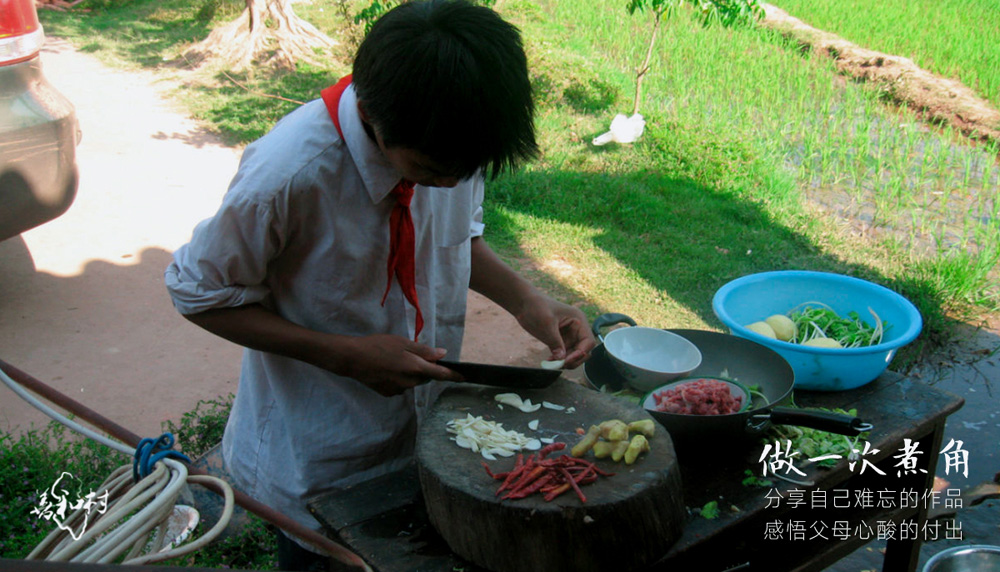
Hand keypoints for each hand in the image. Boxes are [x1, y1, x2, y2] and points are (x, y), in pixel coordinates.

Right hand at [321, 334, 464, 395]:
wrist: (352, 359)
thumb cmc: (378, 346)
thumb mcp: (403, 343)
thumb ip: (424, 351)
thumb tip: (442, 355)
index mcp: (415, 368)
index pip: (441, 374)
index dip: (454, 376)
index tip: (464, 377)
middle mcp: (410, 382)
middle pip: (425, 377)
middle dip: (423, 368)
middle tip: (409, 354)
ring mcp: (398, 390)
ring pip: (412, 382)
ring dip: (410, 373)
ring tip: (393, 360)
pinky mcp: (388, 393)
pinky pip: (400, 386)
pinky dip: (398, 378)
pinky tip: (386, 369)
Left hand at [514, 294, 595, 369]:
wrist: (523, 303)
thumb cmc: (536, 307)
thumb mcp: (546, 324)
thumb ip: (555, 342)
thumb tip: (561, 359)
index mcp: (578, 321)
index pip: (588, 341)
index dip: (580, 353)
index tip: (567, 360)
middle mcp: (576, 329)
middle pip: (583, 350)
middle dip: (574, 359)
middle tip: (560, 365)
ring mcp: (568, 335)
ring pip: (573, 354)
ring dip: (565, 361)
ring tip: (553, 364)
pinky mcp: (558, 340)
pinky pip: (563, 354)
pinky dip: (558, 360)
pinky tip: (549, 361)